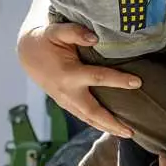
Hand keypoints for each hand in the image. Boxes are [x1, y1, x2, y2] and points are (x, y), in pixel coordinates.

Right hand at [18, 20, 141, 136]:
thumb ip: (74, 32)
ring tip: (126, 134)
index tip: (138, 82)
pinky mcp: (65, 104)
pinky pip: (83, 117)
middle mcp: (67, 92)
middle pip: (93, 112)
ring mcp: (65, 101)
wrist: (28, 53)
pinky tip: (112, 128)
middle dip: (112, 123)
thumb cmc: (46, 40)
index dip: (118, 80)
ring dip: (106, 128)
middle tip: (131, 132)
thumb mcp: (57, 30)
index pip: (98, 78)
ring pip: (87, 119)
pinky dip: (98, 124)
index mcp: (68, 74)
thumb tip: (95, 38)